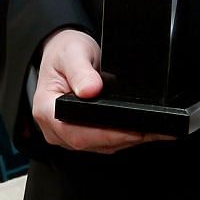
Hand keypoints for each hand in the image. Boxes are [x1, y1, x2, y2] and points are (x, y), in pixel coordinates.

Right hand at [31, 29, 169, 153]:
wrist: (62, 54)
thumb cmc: (64, 53)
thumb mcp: (72, 53)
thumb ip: (80, 70)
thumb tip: (90, 89)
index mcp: (46, 109)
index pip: (75, 132)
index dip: (105, 134)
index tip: (130, 128)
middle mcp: (53, 128)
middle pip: (90, 143)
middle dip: (124, 138)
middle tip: (151, 129)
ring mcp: (66, 135)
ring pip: (100, 146)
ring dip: (128, 139)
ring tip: (153, 130)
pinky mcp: (81, 136)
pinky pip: (104, 143)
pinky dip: (124, 137)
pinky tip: (141, 129)